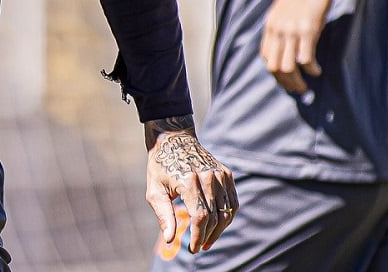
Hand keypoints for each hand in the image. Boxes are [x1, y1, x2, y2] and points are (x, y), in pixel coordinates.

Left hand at [145, 117, 236, 253]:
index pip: (200, 217)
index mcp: (189, 181)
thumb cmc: (160, 166)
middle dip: (207, 236)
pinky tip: (216, 225)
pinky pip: (232, 202)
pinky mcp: (227, 174)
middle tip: (199, 246)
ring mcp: (220, 174)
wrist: (174, 139)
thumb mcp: (154, 190)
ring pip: (226, 212)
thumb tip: (170, 239)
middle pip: (214, 217)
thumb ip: (163, 215)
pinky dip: (226, 217)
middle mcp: (208, 177)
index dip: (198, 236)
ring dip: (218, 230)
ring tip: (207, 239)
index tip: (193, 249)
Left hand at [260, 0, 339, 93]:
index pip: (265, 55)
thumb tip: (284, 42)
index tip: (283, 79)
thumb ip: (281, 25)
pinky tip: (316, 71)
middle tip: (295, 89)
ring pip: (288, 67)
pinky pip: (305, 59)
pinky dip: (311, 69)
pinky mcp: (307, 32)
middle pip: (274, 66)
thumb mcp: (283, 9)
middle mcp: (277, 30)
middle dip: (284, 81)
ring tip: (305, 86)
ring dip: (296, 80)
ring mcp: (291, 32)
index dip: (273, 71)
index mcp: (270, 25)